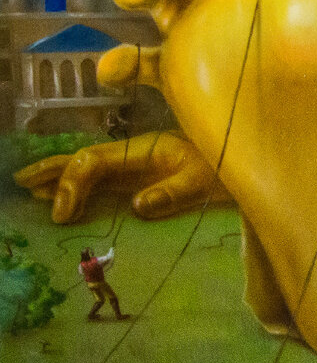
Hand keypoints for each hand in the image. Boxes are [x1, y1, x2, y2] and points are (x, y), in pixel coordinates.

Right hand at [13, 130, 229, 222]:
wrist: (248, 163)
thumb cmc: (227, 170)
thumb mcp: (204, 181)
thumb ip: (173, 193)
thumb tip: (137, 206)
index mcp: (144, 150)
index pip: (94, 161)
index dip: (73, 183)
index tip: (62, 213)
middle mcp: (135, 154)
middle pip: (84, 158)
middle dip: (53, 171)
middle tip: (22, 184)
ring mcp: (137, 166)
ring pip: (90, 167)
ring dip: (60, 176)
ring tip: (29, 186)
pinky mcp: (142, 178)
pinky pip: (103, 180)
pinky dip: (79, 186)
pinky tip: (64, 198)